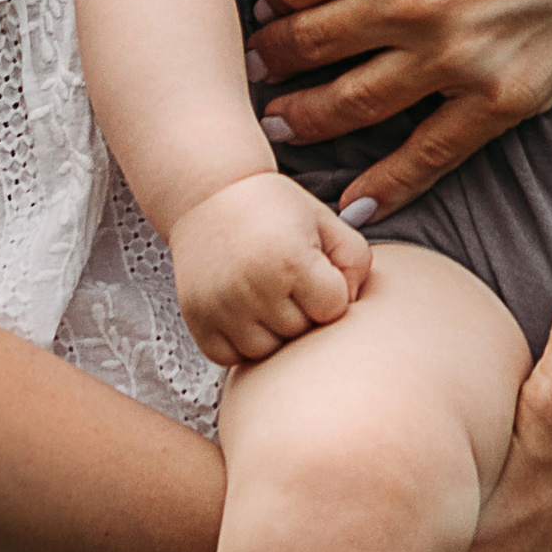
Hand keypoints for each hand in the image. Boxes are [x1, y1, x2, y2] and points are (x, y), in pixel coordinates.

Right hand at [173, 172, 373, 364]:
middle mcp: (253, 287)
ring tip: (265, 293)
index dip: (330, 291)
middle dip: (302, 310)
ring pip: (267, 351)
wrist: (210, 194)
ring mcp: (220, 306)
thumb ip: (355, 262)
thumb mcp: (326, 221)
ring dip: (272, 330)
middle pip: (301, 332)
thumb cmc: (274, 208)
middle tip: (286, 277)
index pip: (334, 309)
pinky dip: (239, 342)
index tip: (314, 269)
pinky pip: (230, 357)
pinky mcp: (196, 319)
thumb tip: (348, 307)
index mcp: (290, 260)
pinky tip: (243, 310)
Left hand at [248, 0, 551, 218]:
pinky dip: (384, 186)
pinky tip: (353, 205)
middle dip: (270, 60)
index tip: (264, 5)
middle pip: (307, 46)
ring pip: (349, 106)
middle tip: (252, 69)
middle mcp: (414, 1)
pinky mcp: (504, 101)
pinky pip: (426, 155)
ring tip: (278, 126)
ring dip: (303, 121)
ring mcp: (458, 59)